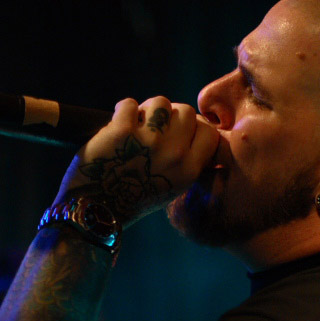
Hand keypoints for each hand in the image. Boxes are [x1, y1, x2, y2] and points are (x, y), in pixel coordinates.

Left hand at [53, 97, 219, 227]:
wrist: (99, 209)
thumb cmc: (135, 199)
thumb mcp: (173, 187)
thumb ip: (187, 161)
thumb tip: (195, 129)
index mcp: (189, 170)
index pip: (209, 133)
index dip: (196, 126)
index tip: (181, 128)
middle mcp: (174, 154)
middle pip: (186, 112)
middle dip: (171, 115)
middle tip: (156, 126)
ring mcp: (149, 140)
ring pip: (161, 102)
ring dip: (148, 109)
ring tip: (137, 123)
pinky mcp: (122, 131)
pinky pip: (129, 104)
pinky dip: (123, 110)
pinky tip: (118, 123)